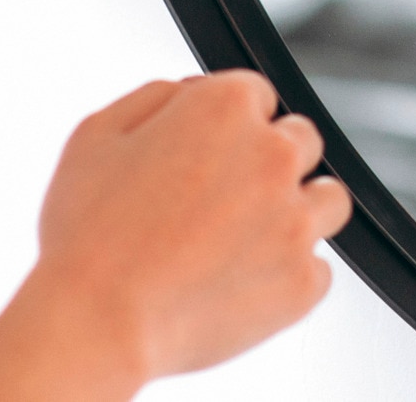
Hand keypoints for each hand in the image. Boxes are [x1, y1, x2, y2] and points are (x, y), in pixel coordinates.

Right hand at [33, 72, 352, 381]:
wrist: (95, 323)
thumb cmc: (87, 232)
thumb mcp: (98, 133)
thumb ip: (159, 95)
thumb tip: (193, 92)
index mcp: (226, 107)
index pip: (258, 95)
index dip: (228, 125)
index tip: (204, 156)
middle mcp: (273, 155)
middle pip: (301, 141)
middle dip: (267, 161)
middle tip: (222, 201)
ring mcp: (295, 221)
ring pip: (329, 200)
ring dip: (298, 211)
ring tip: (248, 240)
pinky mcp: (304, 282)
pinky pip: (319, 269)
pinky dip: (289, 276)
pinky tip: (244, 284)